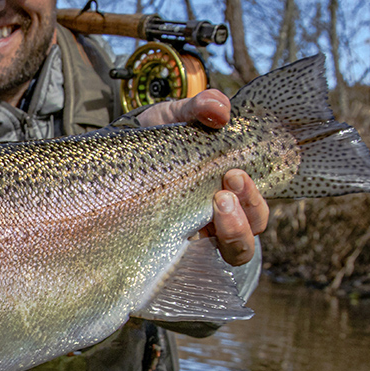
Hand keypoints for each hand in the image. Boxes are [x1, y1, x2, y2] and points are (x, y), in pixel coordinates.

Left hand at [137, 89, 269, 265]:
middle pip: (251, 232)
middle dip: (249, 210)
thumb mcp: (174, 116)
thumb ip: (198, 107)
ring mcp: (194, 234)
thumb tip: (220, 109)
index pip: (256, 207)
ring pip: (234, 252)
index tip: (237, 174)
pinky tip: (183, 235)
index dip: (256, 199)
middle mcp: (216, 218)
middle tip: (226, 187)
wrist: (113, 154)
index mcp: (227, 190)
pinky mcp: (168, 247)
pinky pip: (190, 263)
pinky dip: (193, 253)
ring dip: (235, 231)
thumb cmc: (154, 137)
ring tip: (217, 204)